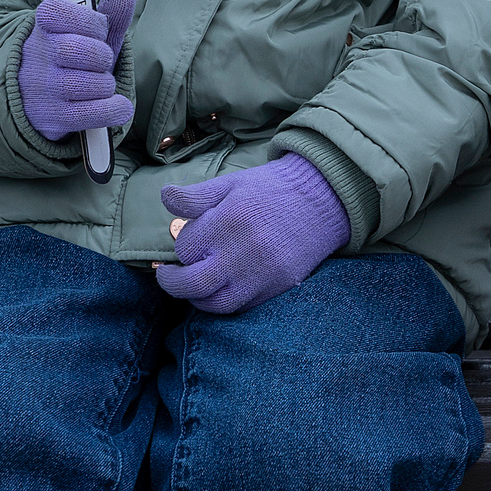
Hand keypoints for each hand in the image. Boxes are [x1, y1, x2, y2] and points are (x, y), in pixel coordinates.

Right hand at [17, 0, 137, 141]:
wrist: (38, 95)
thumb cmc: (71, 57)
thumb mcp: (88, 32)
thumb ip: (110, 14)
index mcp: (44, 25)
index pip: (63, 14)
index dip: (91, 24)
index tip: (97, 32)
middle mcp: (36, 55)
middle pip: (75, 50)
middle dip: (100, 57)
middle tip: (102, 62)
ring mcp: (41, 88)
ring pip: (86, 84)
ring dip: (105, 85)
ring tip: (101, 85)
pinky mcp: (51, 117)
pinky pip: (89, 114)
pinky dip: (112, 110)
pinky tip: (117, 106)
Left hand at [154, 154, 350, 315]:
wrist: (325, 197)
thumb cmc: (273, 188)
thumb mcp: (232, 183)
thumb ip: (196, 195)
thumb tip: (165, 196)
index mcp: (228, 220)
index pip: (186, 247)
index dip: (184, 244)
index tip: (191, 239)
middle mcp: (243, 252)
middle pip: (192, 284)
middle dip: (172, 282)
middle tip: (169, 275)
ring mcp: (261, 274)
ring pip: (215, 304)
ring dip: (197, 298)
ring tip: (194, 286)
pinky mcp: (277, 287)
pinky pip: (242, 306)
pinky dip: (226, 301)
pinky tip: (222, 288)